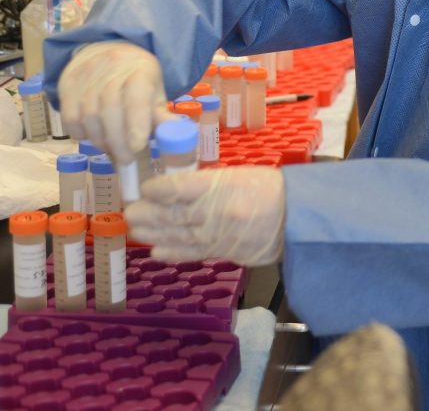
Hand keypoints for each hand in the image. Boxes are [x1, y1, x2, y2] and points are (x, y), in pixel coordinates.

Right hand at [57, 41, 171, 158]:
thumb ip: (160, 117)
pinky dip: (80, 133)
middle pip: (110, 110)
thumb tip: (174, 140)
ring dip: (100, 140)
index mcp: (140, 70)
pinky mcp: (67, 82)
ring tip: (110, 147)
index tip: (137, 148)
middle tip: (126, 160)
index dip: (136, 124)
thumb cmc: (135, 78)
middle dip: (118, 141)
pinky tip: (91, 135)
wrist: (105, 50)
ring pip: (89, 116)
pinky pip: (70, 117)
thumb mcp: (154, 92)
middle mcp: (112, 68)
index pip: (136, 97)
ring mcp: (86, 74)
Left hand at [125, 167, 286, 265]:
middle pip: (174, 214)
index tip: (145, 188)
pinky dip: (173, 253)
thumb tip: (175, 191)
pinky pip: (194, 253)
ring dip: (154, 233)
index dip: (158, 189)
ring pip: (179, 235)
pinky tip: (156, 251)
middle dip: (148, 214)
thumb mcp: (237, 175)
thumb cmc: (268, 188)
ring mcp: (220, 235)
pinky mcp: (225, 252)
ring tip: (136, 230)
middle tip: (130, 212)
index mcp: (222, 185)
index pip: (179, 187)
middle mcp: (217, 212)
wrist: (298, 217)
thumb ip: (206, 184)